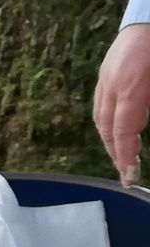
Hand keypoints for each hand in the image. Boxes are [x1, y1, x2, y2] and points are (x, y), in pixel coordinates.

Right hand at [94, 23, 149, 184]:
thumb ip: (147, 106)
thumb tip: (138, 130)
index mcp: (132, 85)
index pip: (124, 131)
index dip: (126, 156)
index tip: (131, 176)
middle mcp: (112, 83)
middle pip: (107, 128)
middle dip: (115, 153)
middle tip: (126, 173)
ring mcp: (105, 76)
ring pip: (100, 117)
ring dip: (109, 140)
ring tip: (120, 156)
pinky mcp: (105, 71)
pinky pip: (100, 104)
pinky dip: (107, 123)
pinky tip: (117, 129)